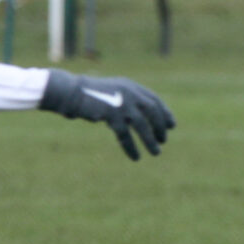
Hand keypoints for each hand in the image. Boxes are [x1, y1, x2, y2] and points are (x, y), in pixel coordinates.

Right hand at [39, 70, 174, 159]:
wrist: (71, 92)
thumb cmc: (90, 95)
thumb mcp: (113, 93)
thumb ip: (128, 100)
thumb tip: (144, 118)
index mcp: (131, 86)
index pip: (154, 100)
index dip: (165, 113)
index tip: (171, 125)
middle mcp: (129, 93)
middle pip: (152, 111)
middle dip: (160, 127)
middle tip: (164, 140)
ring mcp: (121, 103)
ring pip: (142, 124)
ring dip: (150, 139)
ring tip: (156, 153)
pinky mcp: (110, 114)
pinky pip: (125, 134)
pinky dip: (131, 146)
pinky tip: (135, 157)